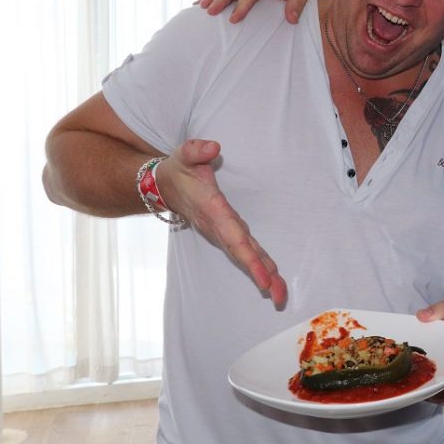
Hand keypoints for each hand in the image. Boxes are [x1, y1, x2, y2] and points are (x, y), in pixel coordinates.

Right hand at [156, 139, 287, 308]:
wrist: (164, 185)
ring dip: (264, 275)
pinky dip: (258, 266)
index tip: (263, 276)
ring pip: (245, 256)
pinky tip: (272, 279)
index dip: (249, 257)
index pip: (234, 237)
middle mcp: (219, 227)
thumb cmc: (180, 170)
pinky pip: (244, 252)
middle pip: (243, 254)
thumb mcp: (184, 154)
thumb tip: (213, 147)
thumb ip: (196, 150)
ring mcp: (222, 232)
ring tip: (280, 295)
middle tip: (279, 296)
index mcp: (213, 210)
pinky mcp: (226, 233)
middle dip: (261, 275)